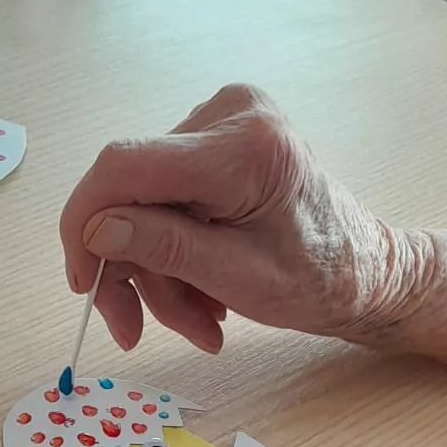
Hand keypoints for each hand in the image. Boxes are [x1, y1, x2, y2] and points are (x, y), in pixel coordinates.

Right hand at [59, 84, 423, 353]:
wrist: (365, 272)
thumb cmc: (320, 279)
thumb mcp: (239, 278)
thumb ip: (165, 249)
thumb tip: (97, 232)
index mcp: (242, 144)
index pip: (124, 166)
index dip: (86, 224)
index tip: (82, 282)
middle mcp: (228, 115)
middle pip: (131, 194)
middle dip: (133, 270)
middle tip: (136, 331)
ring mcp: (222, 123)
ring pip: (144, 205)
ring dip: (158, 274)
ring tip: (199, 324)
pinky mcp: (217, 140)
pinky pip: (165, 200)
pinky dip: (173, 253)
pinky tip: (202, 293)